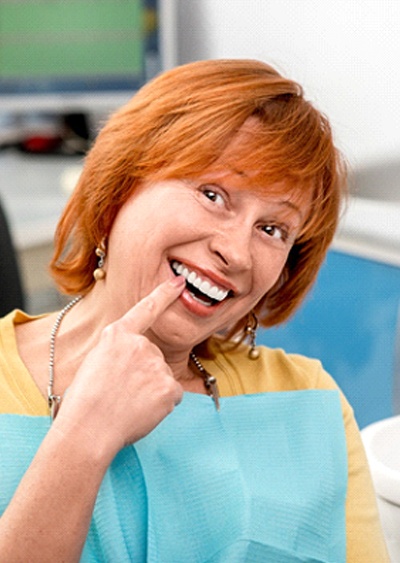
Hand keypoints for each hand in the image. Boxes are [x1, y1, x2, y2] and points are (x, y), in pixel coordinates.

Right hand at [54, 277, 185, 456]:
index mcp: (117, 335)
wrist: (88, 429)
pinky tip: (142, 412)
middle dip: (143, 374)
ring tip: (126, 405)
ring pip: (161, 377)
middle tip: (120, 393)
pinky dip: (161, 405)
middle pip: (152, 356)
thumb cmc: (83, 403)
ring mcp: (156, 364)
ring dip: (151, 390)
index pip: (146, 309)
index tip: (179, 283)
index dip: (164, 294)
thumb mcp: (94, 363)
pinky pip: (172, 394)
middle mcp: (140, 344)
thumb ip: (118, 354)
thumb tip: (134, 367)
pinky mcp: (169, 386)